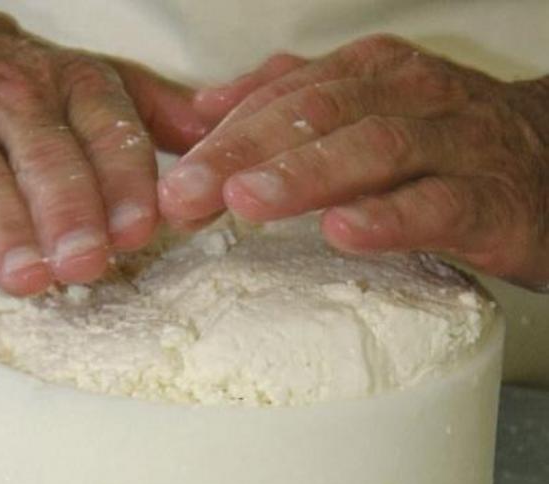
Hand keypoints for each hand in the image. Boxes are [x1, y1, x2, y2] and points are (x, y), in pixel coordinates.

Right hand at [0, 1, 206, 294]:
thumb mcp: (80, 85)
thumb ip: (148, 115)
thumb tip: (220, 144)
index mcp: (70, 86)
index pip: (107, 130)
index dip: (125, 182)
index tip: (139, 230)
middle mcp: (11, 98)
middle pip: (47, 157)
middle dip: (70, 213)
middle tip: (85, 262)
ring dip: (7, 231)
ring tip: (28, 276)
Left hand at [158, 35, 548, 288]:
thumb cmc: (441, 144)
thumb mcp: (361, 110)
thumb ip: (286, 103)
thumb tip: (205, 109)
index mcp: (372, 75)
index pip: (286, 96)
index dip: (224, 136)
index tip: (172, 178)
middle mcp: (411, 97)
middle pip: (319, 115)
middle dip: (244, 153)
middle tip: (185, 193)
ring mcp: (453, 145)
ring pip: (375, 149)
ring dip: (306, 176)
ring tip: (246, 201)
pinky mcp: (489, 201)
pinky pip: (438, 205)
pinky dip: (389, 217)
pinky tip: (343, 231)